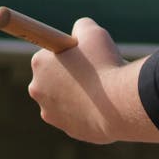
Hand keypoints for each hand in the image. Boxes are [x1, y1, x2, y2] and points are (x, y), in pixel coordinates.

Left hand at [28, 17, 158, 143]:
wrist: (119, 105)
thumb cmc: (106, 66)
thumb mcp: (94, 33)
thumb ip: (80, 27)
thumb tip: (79, 33)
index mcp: (39, 63)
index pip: (49, 55)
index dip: (67, 54)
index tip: (80, 55)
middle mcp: (38, 89)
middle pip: (52, 79)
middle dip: (69, 76)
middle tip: (92, 72)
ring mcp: (52, 113)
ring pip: (64, 100)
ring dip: (77, 95)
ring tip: (100, 91)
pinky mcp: (69, 130)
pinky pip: (78, 117)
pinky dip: (89, 112)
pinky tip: (103, 107)